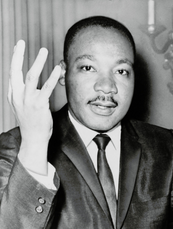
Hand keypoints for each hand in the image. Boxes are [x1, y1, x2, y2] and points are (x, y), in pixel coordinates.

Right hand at [8, 40, 60, 173]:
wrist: (34, 138)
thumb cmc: (32, 122)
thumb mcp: (25, 106)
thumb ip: (28, 94)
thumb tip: (37, 86)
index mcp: (13, 95)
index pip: (12, 73)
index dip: (14, 59)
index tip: (17, 46)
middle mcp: (18, 96)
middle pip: (16, 71)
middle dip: (18, 55)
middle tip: (21, 42)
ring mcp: (28, 100)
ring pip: (31, 76)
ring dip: (38, 62)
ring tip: (44, 51)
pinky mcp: (39, 105)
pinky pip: (47, 88)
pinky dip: (52, 77)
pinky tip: (57, 69)